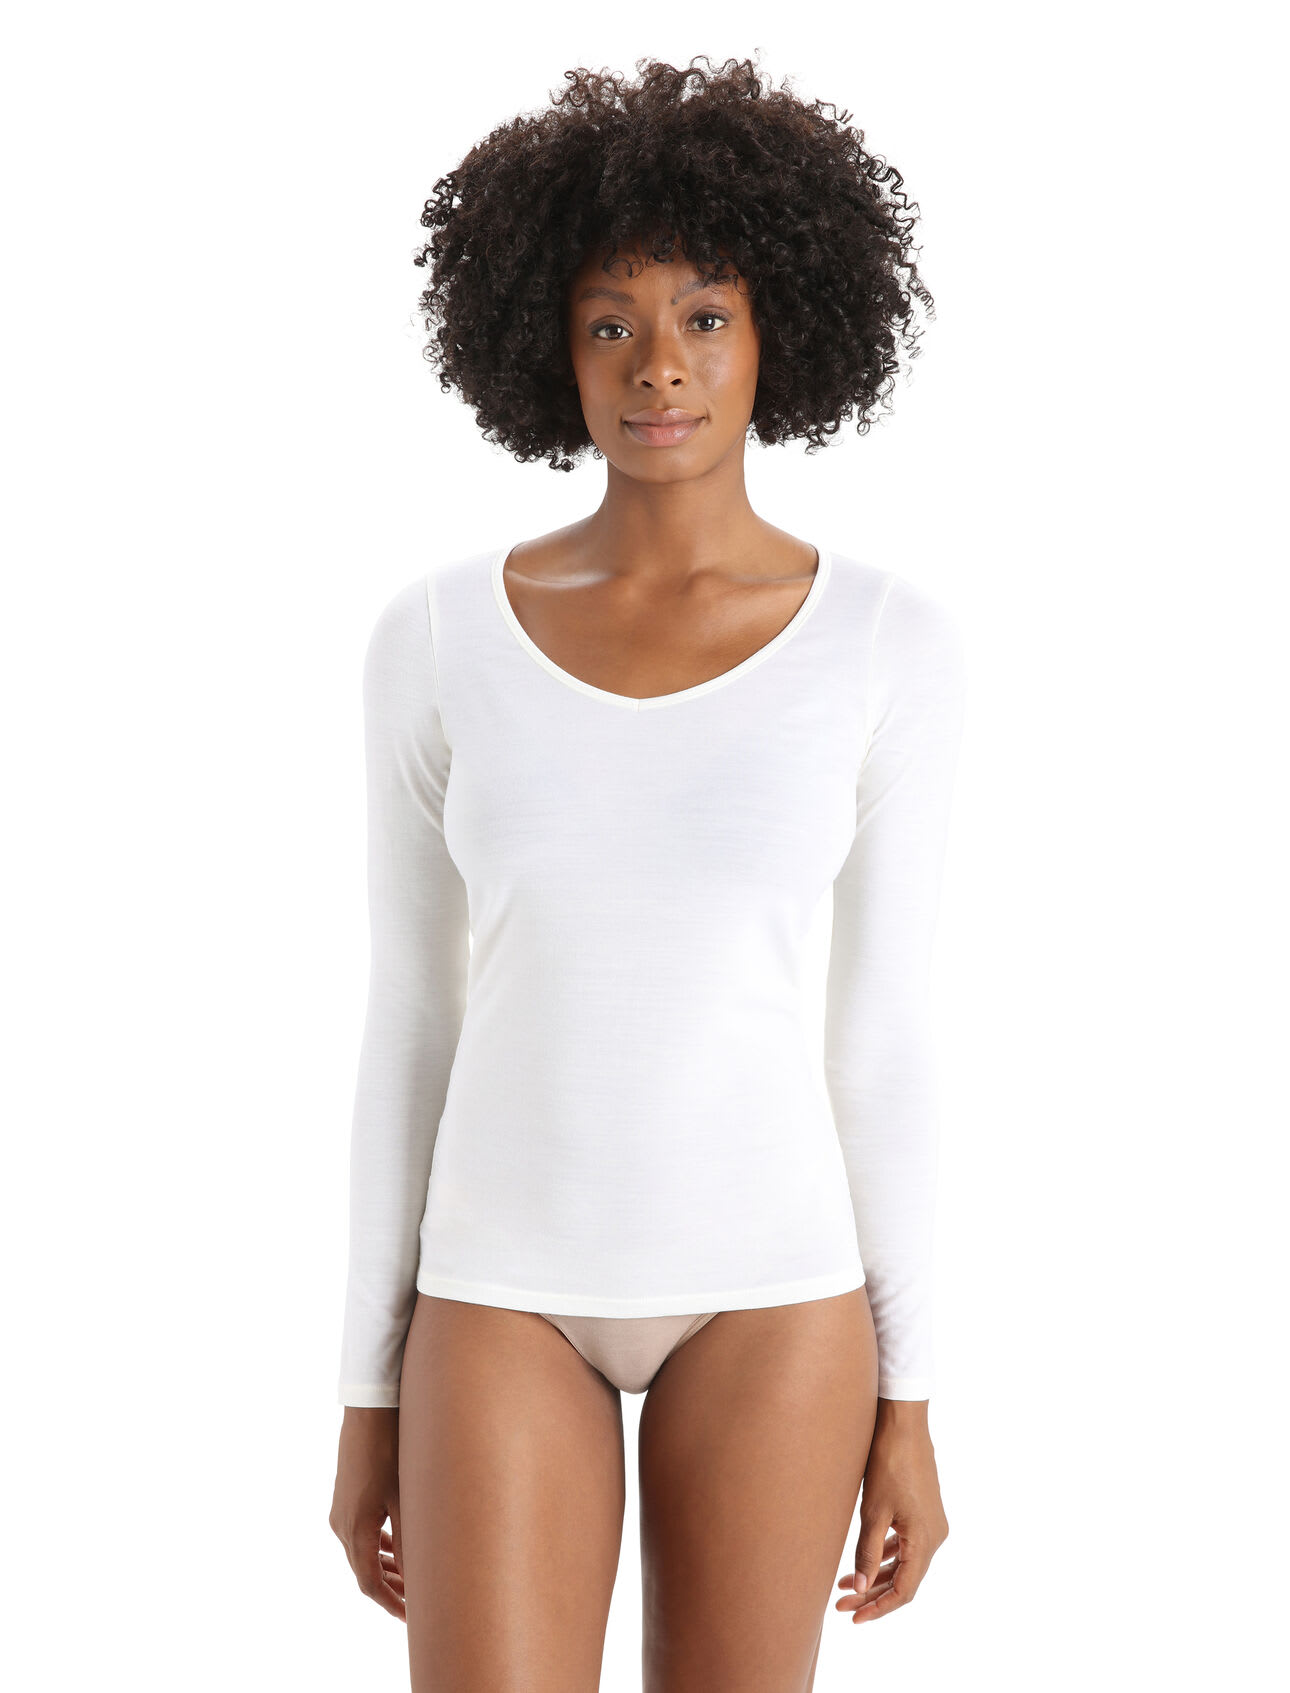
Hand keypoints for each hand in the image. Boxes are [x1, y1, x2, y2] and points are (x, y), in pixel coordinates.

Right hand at [330, 1407, 405, 1621]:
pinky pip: (360, 1533)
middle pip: (365, 1571)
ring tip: (411, 1579)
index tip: (412, 1618)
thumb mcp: (405, 1496)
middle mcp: (341, 1525)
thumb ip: (410, 1540)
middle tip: (417, 1604)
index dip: (391, 1604)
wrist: (369, 1408)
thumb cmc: (390, 1448)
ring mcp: (340, 1511)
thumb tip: (420, 1577)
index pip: (370, 1584)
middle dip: (391, 1589)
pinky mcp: (345, 1498)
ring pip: (362, 1552)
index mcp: (355, 1530)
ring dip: (385, 1567)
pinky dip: (378, 1546)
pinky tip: (396, 1546)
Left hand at [836, 1401, 947, 1624]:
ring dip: (876, 1574)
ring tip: (844, 1584)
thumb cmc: (888, 1463)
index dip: (878, 1607)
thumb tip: (860, 1587)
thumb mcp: (873, 1511)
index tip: (853, 1616)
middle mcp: (935, 1536)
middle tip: (841, 1602)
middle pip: (904, 1578)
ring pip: (904, 1562)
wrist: (903, 1422)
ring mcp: (931, 1522)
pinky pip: (906, 1543)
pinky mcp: (924, 1510)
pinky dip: (886, 1554)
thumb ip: (867, 1552)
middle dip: (872, 1592)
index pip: (904, 1591)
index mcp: (926, 1540)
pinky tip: (865, 1558)